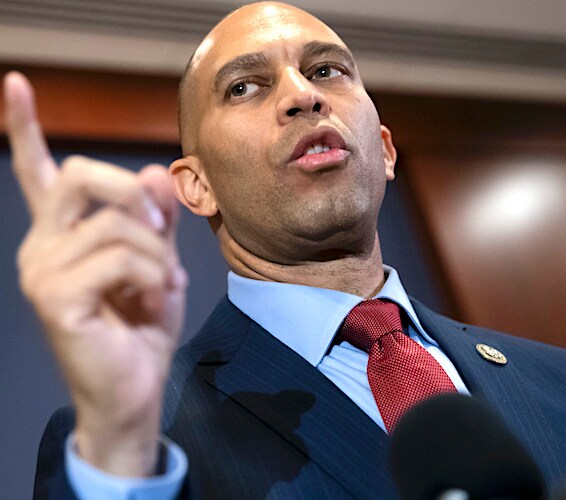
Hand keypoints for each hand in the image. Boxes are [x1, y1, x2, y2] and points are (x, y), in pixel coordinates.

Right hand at [4, 72, 186, 475]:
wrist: (133, 386)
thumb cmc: (143, 324)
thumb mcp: (160, 261)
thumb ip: (156, 217)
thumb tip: (155, 171)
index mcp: (64, 233)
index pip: (39, 172)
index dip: (25, 127)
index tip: (18, 83)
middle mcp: (42, 244)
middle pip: (83, 174)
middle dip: (136, 196)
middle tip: (161, 235)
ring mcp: (41, 269)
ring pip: (116, 222)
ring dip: (158, 252)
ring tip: (162, 283)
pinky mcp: (54, 295)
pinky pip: (119, 256)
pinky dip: (152, 274)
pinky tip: (153, 297)